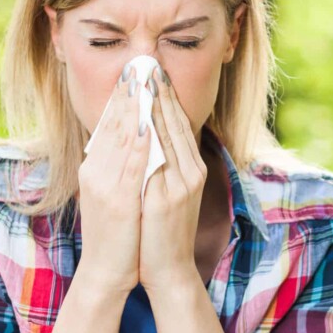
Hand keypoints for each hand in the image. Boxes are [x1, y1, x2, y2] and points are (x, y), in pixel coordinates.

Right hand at [76, 67, 150, 297]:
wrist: (107, 271)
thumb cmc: (117, 232)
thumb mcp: (113, 192)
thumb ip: (119, 165)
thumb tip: (132, 138)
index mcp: (96, 168)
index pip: (110, 125)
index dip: (122, 97)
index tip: (134, 73)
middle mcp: (96, 171)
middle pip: (114, 124)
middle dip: (128, 93)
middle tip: (139, 63)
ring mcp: (105, 185)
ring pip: (121, 137)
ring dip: (133, 106)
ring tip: (142, 80)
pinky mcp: (118, 200)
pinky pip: (131, 164)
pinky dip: (138, 140)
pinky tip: (145, 121)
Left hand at [139, 68, 207, 293]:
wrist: (169, 269)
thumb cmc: (163, 230)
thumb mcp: (170, 192)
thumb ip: (165, 165)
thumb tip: (151, 136)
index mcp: (191, 169)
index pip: (178, 124)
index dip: (166, 97)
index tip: (154, 73)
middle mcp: (191, 171)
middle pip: (175, 123)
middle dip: (160, 92)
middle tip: (149, 64)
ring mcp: (182, 183)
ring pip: (168, 135)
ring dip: (154, 105)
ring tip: (143, 79)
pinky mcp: (169, 197)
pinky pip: (159, 158)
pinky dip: (150, 135)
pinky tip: (141, 116)